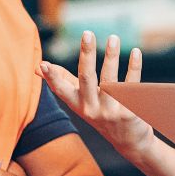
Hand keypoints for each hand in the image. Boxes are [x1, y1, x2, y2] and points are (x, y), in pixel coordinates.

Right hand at [38, 32, 149, 155]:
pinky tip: (135, 52)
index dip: (52, 78)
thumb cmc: (101, 114)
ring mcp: (111, 111)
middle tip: (87, 33)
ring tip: (113, 38)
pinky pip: (132, 85)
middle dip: (86, 55)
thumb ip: (63, 82)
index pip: (62, 90)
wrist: (129, 142)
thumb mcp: (81, 102)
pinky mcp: (130, 112)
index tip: (42, 64)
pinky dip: (134, 67)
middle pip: (87, 78)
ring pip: (111, 80)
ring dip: (111, 57)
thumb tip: (39, 66)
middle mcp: (93, 109)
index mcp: (78, 105)